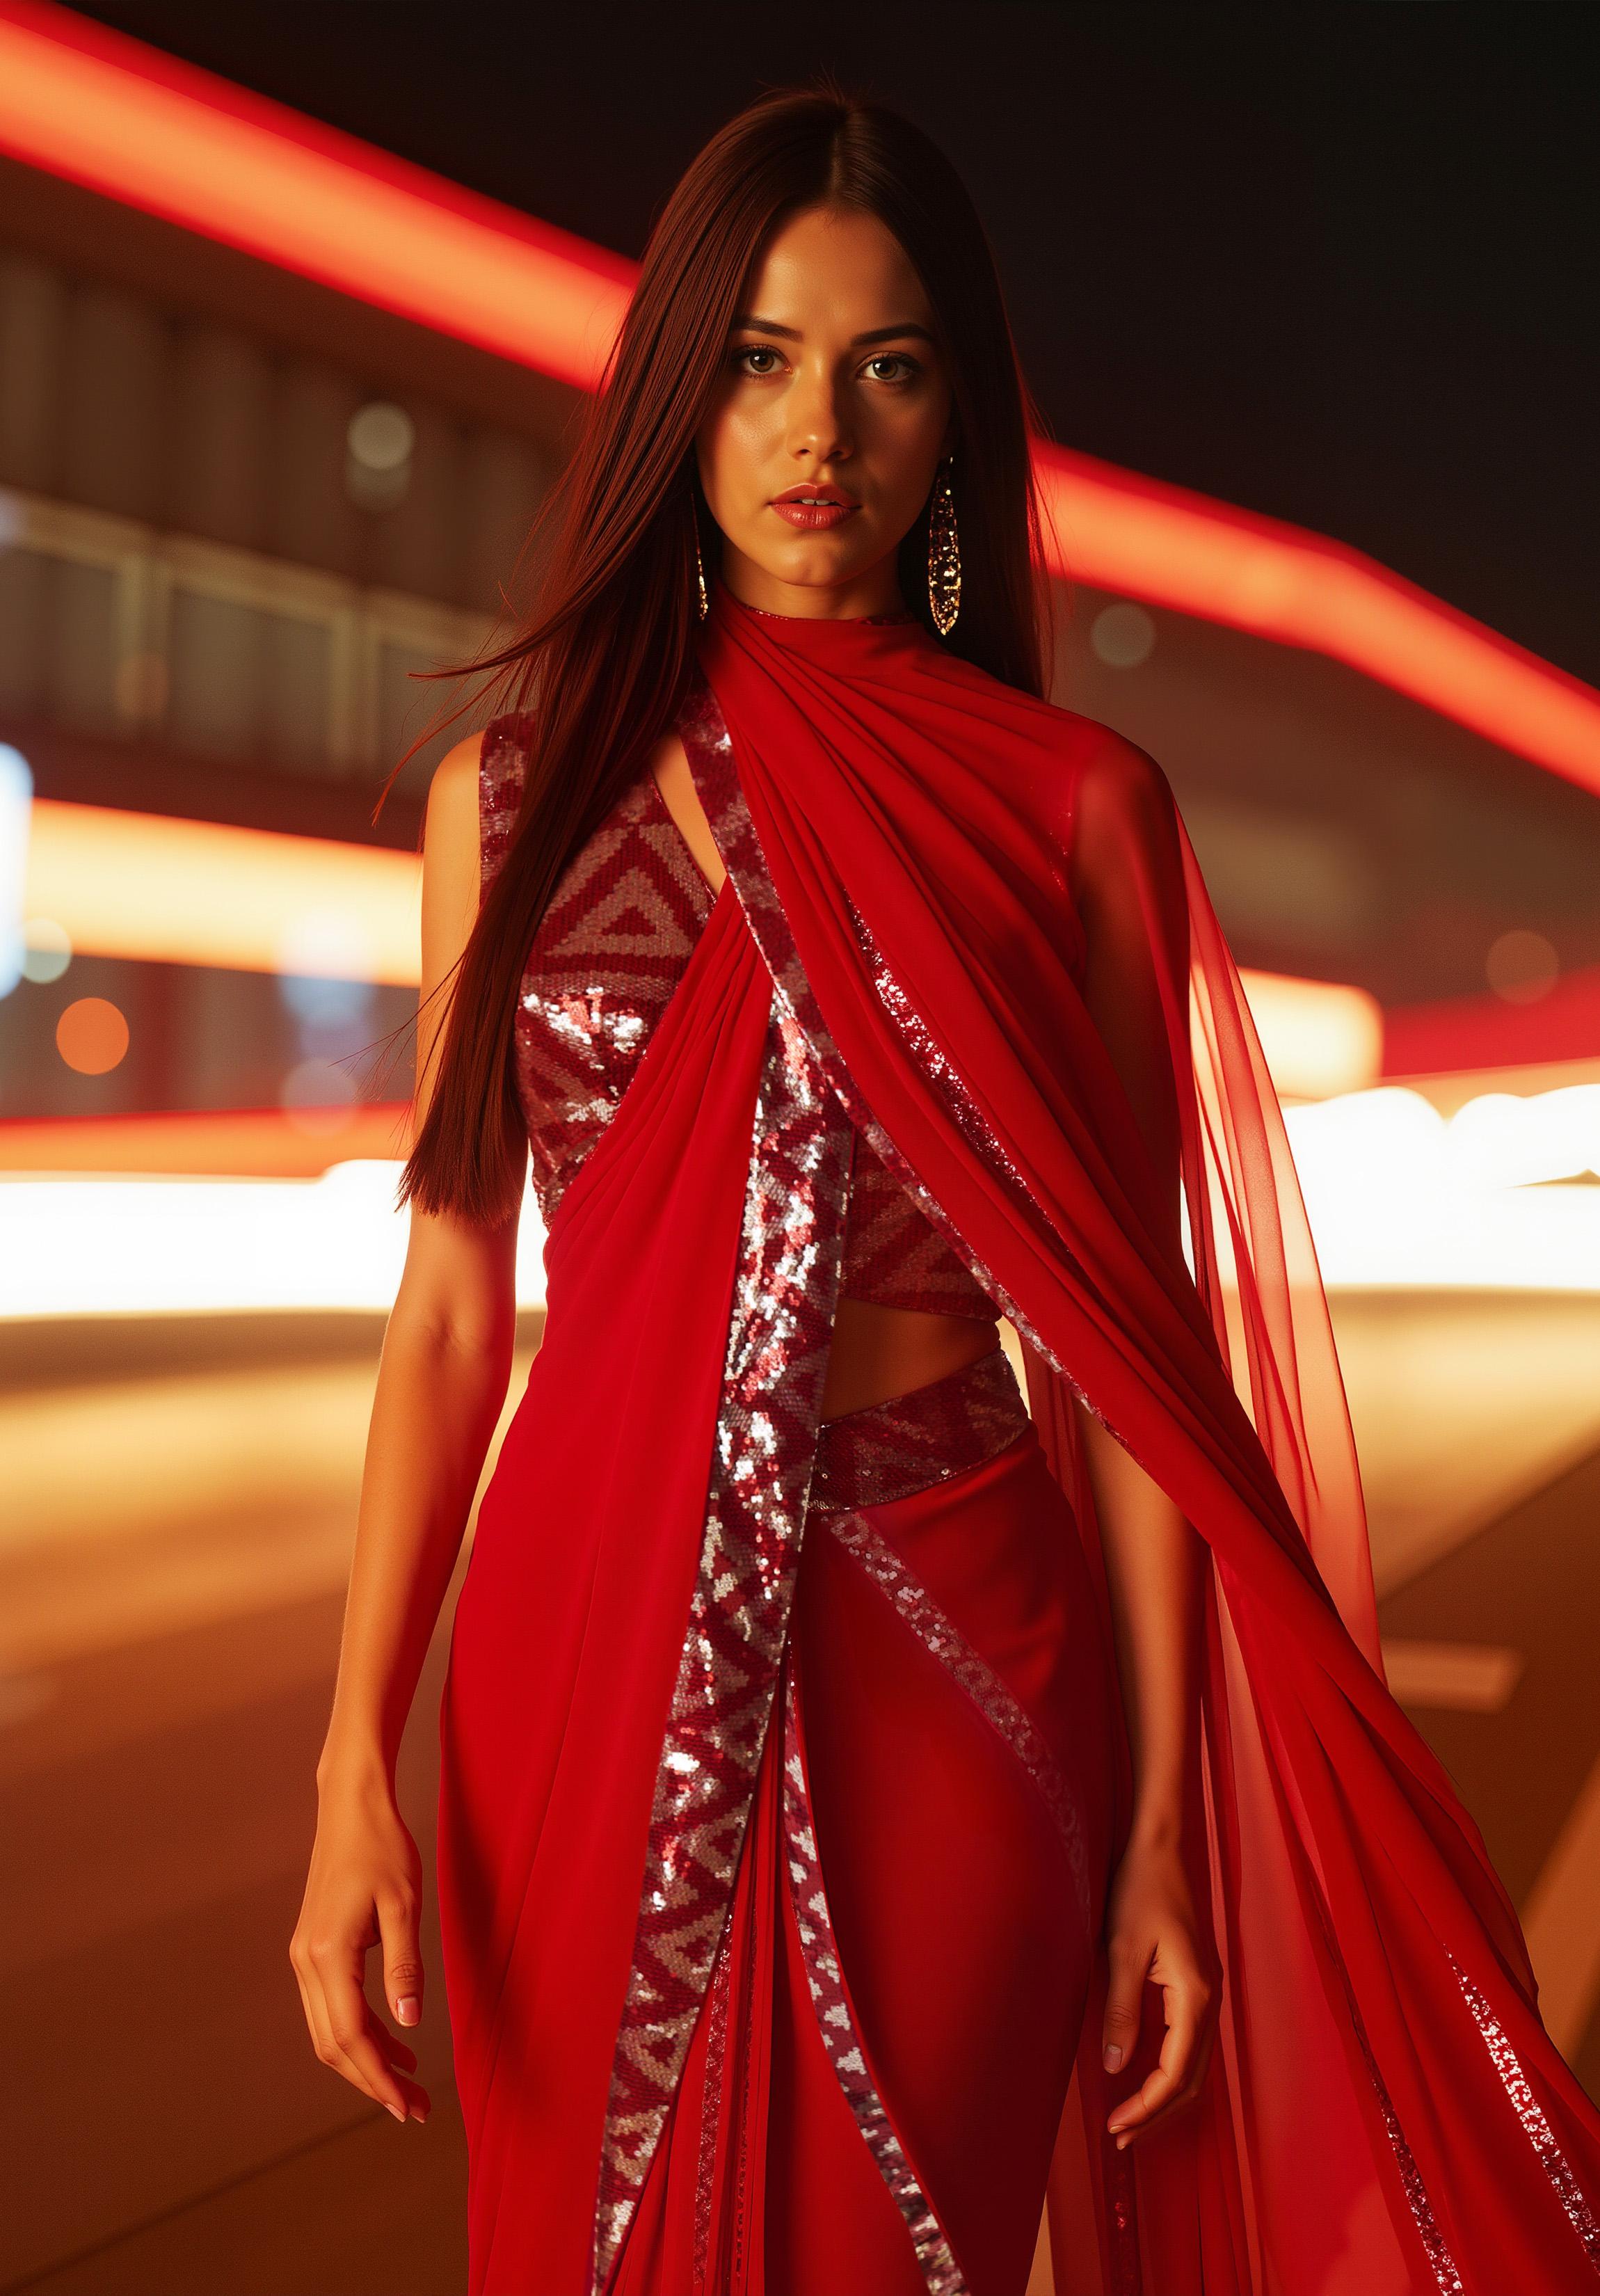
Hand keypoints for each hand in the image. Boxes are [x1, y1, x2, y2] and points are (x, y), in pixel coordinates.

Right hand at [290, 1767, 431, 2124]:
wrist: (351, 1807)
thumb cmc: (382, 1847)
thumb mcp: (404, 1904)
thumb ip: (405, 1965)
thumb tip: (408, 2023)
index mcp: (327, 1955)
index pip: (350, 2036)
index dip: (378, 2078)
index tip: (408, 2108)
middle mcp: (306, 1962)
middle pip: (333, 2045)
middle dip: (373, 2082)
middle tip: (415, 2109)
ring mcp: (304, 1957)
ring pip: (329, 2030)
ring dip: (367, 2060)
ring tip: (410, 2084)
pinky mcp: (313, 1950)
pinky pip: (332, 2007)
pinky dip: (361, 2031)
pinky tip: (394, 2040)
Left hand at [1101, 1834, 1216, 2149]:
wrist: (1160, 1847)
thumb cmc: (1139, 1890)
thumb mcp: (1121, 1950)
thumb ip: (1122, 2011)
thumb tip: (1116, 2067)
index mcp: (1196, 1997)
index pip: (1175, 2075)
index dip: (1147, 2108)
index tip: (1116, 2129)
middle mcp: (1210, 2001)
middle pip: (1192, 2081)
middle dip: (1158, 2114)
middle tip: (1121, 2138)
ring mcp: (1208, 1993)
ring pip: (1195, 2065)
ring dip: (1164, 2096)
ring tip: (1130, 2117)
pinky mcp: (1197, 1984)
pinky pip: (1190, 2043)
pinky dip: (1170, 2069)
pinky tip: (1144, 2075)